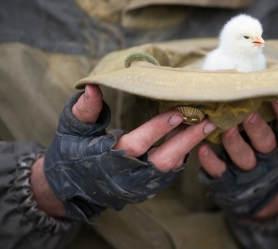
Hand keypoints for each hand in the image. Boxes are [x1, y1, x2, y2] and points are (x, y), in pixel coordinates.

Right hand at [34, 84, 215, 220]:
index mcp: (109, 159)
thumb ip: (84, 110)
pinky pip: (169, 173)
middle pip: (164, 160)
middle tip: (207, 122)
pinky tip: (193, 138)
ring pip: (170, 168)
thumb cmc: (70, 154)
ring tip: (206, 127)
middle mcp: (128, 175)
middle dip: (187, 141)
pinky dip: (182, 155)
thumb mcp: (71, 130)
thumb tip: (94, 86)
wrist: (69, 189)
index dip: (157, 129)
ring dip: (189, 147)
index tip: (177, 113)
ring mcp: (139, 185)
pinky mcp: (145, 189)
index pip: (138, 144)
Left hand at [197, 99, 277, 217]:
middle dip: (256, 127)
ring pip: (244, 157)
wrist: (256, 191)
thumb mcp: (270, 129)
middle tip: (247, 113)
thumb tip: (253, 76)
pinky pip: (220, 171)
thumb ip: (263, 109)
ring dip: (234, 142)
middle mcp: (267, 154)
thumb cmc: (259, 145)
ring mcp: (248, 169)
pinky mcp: (228, 179)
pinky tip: (202, 148)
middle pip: (265, 141)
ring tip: (225, 128)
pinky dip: (210, 161)